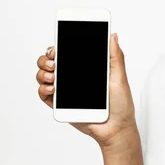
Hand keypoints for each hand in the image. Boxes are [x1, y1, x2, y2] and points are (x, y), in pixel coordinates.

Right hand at [36, 33, 138, 147]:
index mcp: (86, 68)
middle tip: (54, 62)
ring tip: (53, 77)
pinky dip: (43, 89)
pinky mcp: (61, 105)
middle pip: (51, 62)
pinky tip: (52, 89)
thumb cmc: (121, 104)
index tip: (57, 46)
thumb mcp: (120, 77)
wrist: (116, 129)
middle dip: (46, 59)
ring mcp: (66, 91)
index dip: (58, 47)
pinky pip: (45, 95)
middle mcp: (74, 77)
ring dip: (43, 73)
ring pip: (44, 77)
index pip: (67, 52)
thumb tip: (112, 36)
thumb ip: (115, 57)